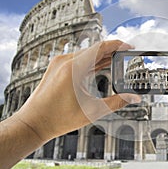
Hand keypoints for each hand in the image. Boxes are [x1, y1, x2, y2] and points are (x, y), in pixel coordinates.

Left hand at [15, 40, 139, 142]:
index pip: (100, 48)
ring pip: (86, 53)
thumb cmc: (58, 119)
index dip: (117, 45)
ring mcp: (59, 63)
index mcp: (73, 68)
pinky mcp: (57, 68)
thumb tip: (133, 98)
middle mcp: (64, 61)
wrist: (33, 123)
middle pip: (94, 49)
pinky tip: (101, 65)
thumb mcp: (93, 111)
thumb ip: (117, 102)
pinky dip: (91, 61)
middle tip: (126, 55)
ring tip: (117, 60)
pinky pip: (78, 59)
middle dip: (112, 51)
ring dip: (102, 56)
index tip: (129, 46)